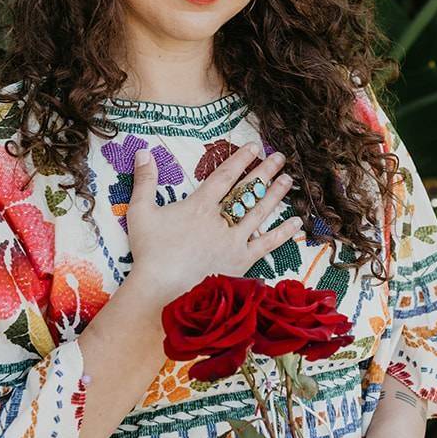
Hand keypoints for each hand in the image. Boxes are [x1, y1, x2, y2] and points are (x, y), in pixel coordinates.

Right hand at [125, 140, 304, 306]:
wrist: (163, 290)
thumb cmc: (150, 252)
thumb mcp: (140, 212)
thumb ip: (144, 180)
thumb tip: (143, 151)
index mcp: (199, 205)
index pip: (225, 176)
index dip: (241, 159)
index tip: (255, 147)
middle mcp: (221, 219)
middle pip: (247, 190)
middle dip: (264, 171)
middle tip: (280, 158)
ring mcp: (234, 241)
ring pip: (259, 213)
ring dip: (275, 195)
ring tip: (288, 180)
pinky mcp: (241, 261)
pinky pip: (266, 244)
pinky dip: (283, 233)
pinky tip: (296, 222)